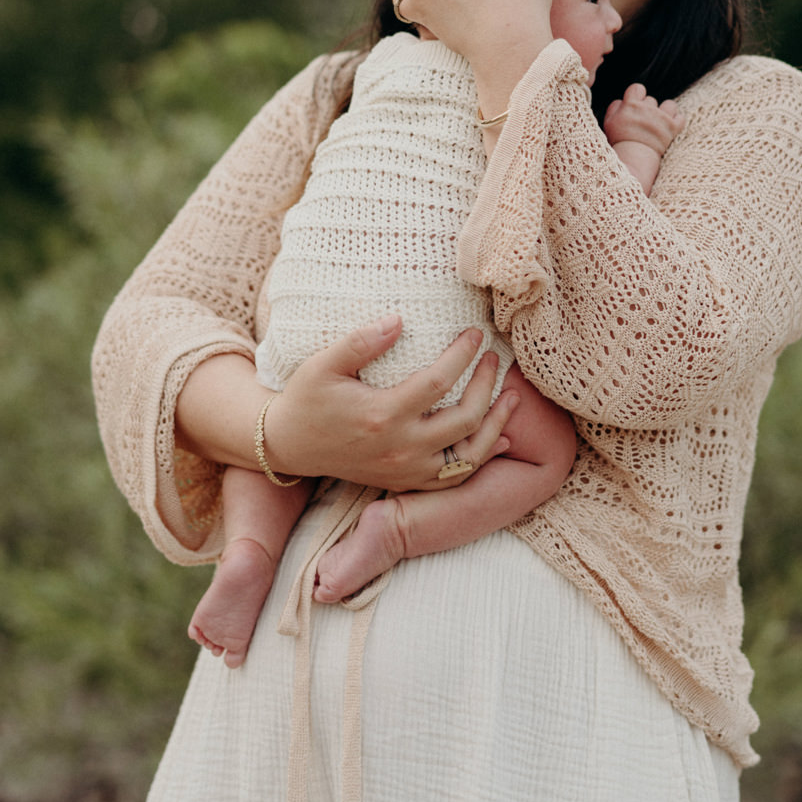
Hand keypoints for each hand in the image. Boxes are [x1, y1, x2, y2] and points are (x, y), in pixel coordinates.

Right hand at [264, 317, 518, 492]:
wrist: (289, 446)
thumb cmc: (307, 399)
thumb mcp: (324, 364)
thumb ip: (361, 341)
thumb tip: (399, 320)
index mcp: (382, 415)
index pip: (438, 382)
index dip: (462, 356)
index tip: (475, 333)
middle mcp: (400, 448)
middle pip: (464, 419)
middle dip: (486, 385)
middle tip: (493, 358)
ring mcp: (406, 469)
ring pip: (469, 455)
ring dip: (496, 424)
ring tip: (512, 395)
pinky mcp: (407, 481)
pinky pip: (456, 477)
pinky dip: (482, 458)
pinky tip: (501, 438)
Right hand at [604, 87, 683, 152]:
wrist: (633, 159)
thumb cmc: (619, 142)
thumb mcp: (608, 122)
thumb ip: (614, 107)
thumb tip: (622, 101)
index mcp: (631, 104)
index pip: (637, 88)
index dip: (637, 96)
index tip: (634, 106)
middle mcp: (648, 108)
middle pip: (651, 100)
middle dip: (647, 109)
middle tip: (642, 123)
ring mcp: (662, 118)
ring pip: (669, 105)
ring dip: (665, 111)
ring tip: (659, 122)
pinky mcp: (673, 128)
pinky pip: (681, 117)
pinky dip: (677, 121)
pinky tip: (670, 127)